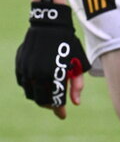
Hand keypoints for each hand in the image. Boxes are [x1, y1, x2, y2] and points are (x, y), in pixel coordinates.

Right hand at [15, 0, 90, 118]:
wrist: (49, 25)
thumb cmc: (68, 45)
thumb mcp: (78, 64)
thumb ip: (77, 84)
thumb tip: (75, 103)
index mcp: (53, 75)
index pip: (54, 100)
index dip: (59, 110)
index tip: (62, 115)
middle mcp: (37, 74)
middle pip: (41, 100)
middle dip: (49, 104)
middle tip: (56, 103)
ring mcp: (26, 70)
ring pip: (30, 93)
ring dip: (38, 97)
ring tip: (47, 93)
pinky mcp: (19, 64)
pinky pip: (22, 83)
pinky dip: (30, 86)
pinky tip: (38, 83)